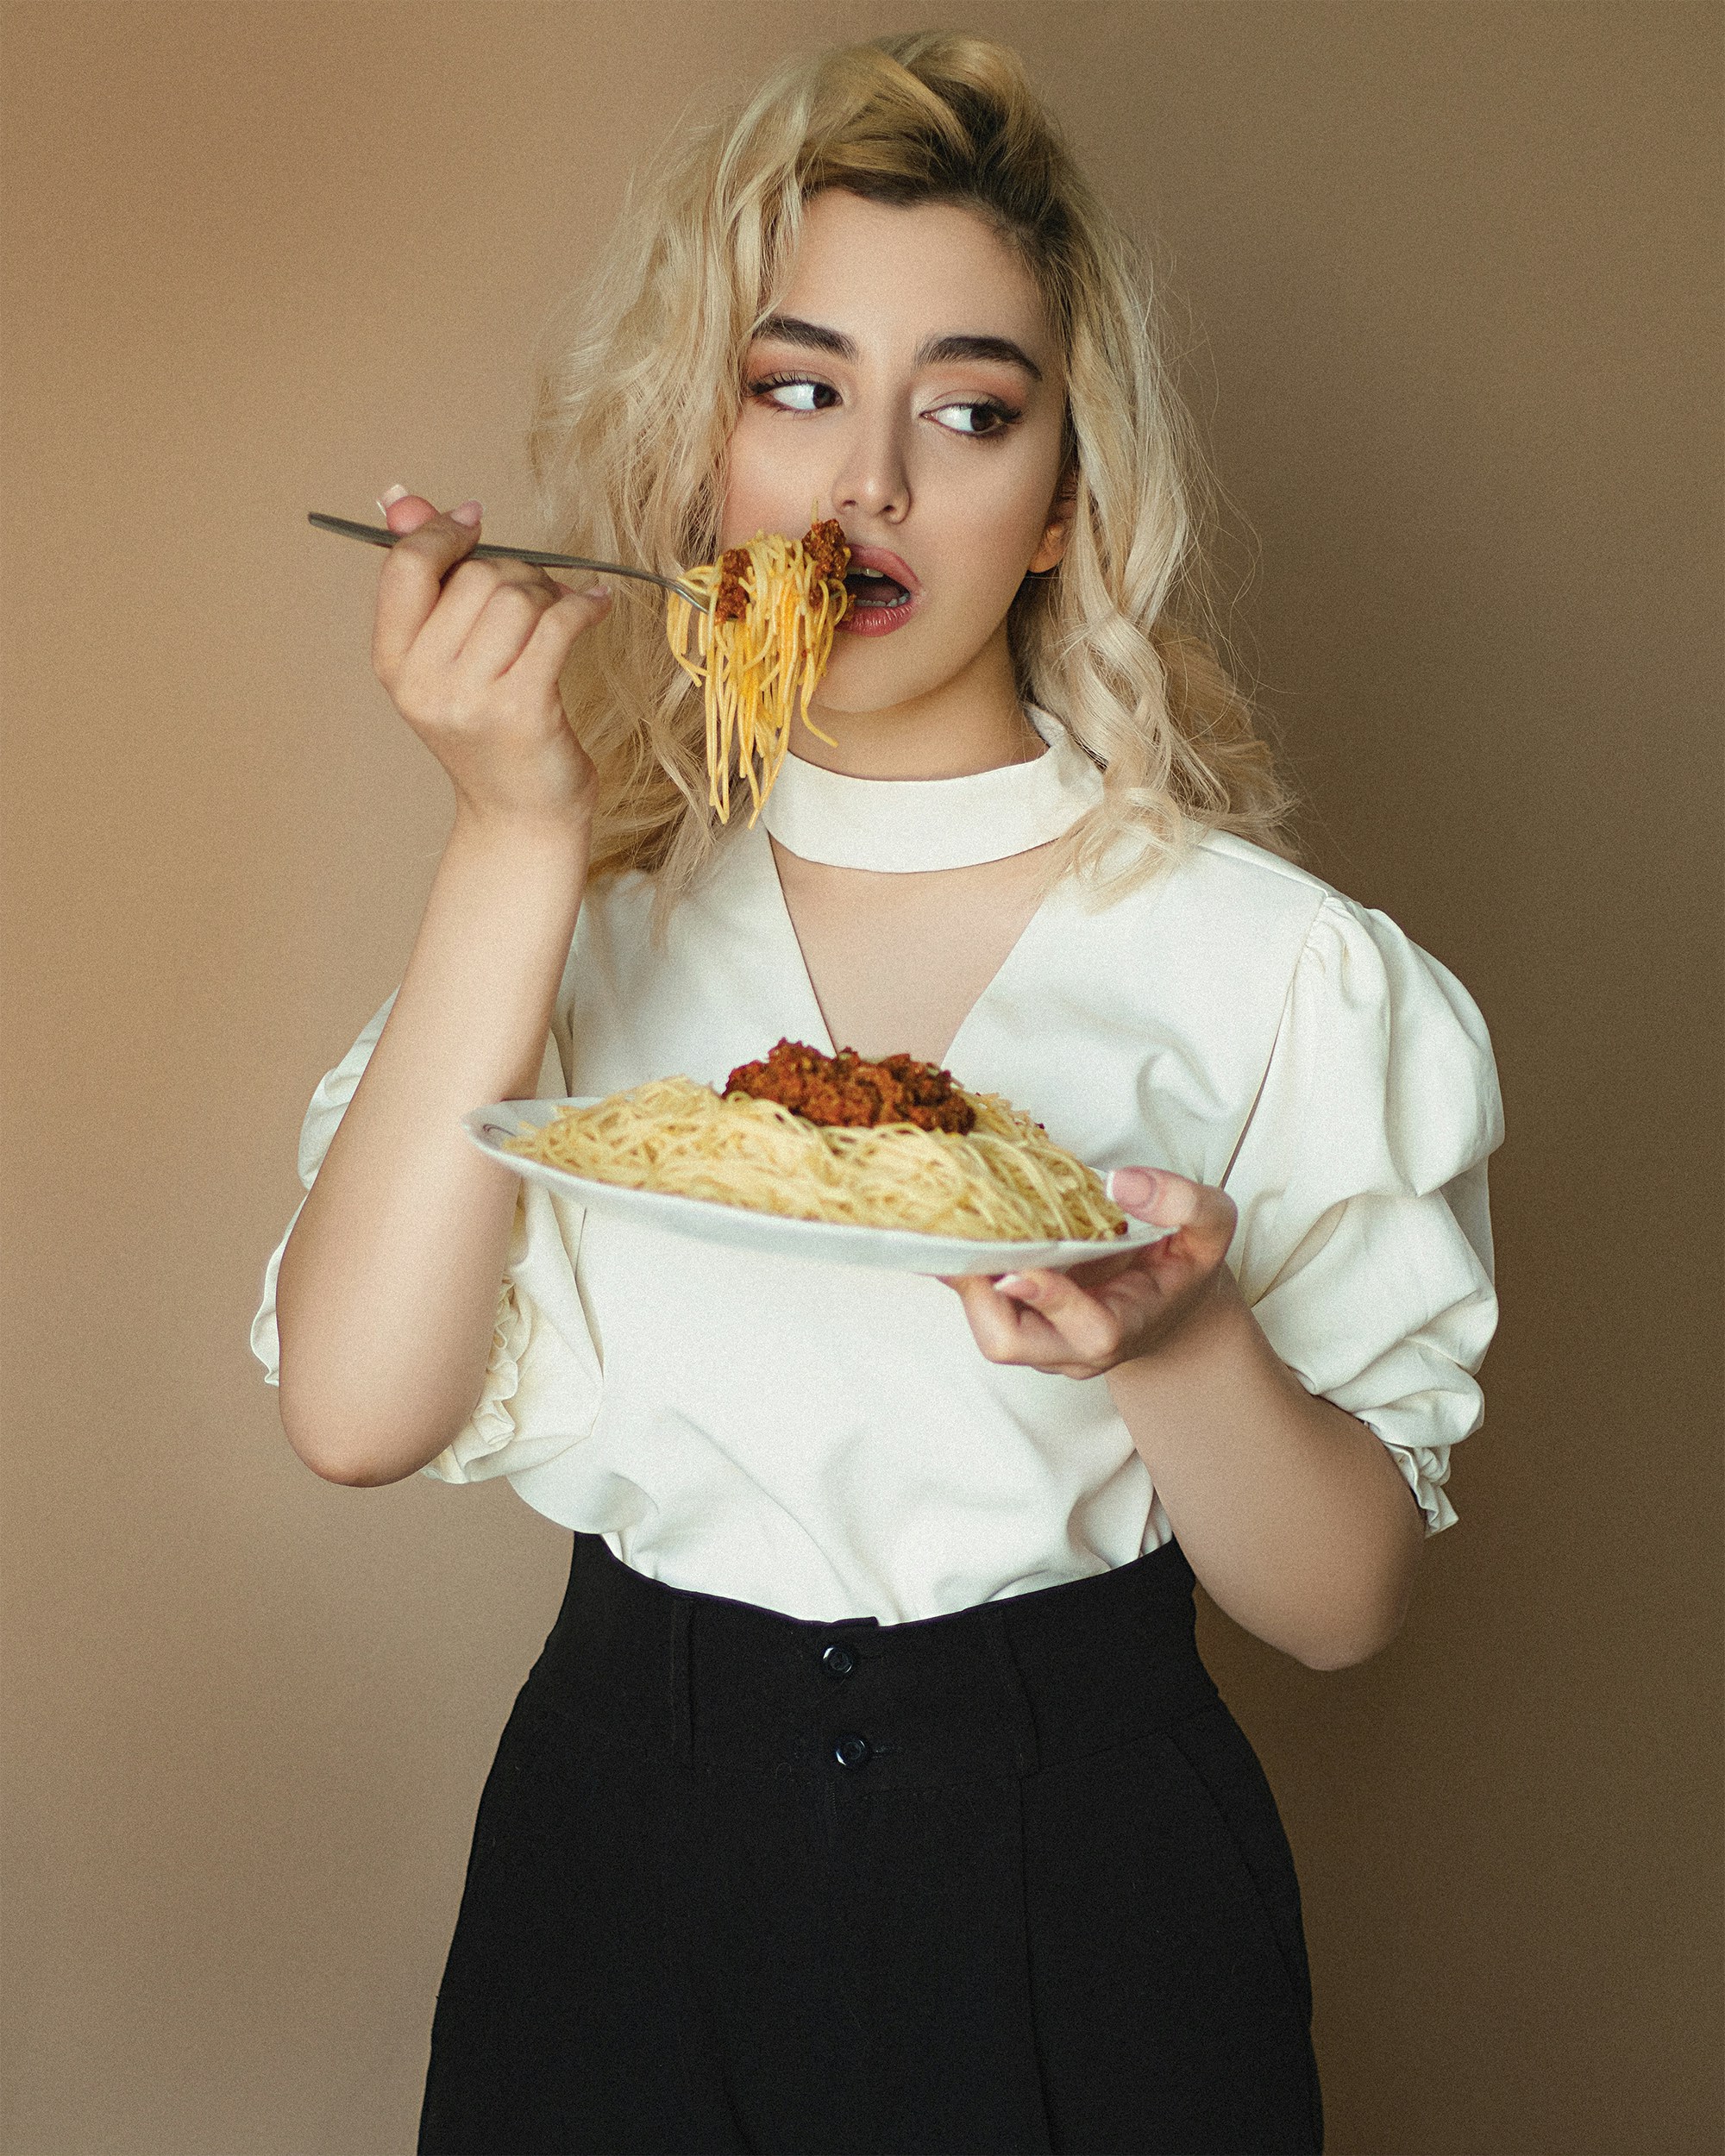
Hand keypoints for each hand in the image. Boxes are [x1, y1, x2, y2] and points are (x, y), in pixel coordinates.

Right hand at [370, 490, 609, 829]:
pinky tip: (597, 607)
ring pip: (518, 597)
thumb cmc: (489, 732)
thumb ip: (428, 580)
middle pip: (477, 577)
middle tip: (540, 593)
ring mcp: (471, 699)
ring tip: (563, 612)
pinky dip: (585, 607)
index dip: (443, 532)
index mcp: (393, 663)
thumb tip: (401, 497)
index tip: (475, 521)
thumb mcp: (445, 660)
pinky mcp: (523, 710)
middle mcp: (424, 681)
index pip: (406, 566)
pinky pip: (558, 626)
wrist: (521, 817)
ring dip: (551, 593)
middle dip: (518, 571)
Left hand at [939, 1166, 1238, 1379]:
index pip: (1087, 1329)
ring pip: (987, 1328)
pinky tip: (949, 1232)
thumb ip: (1185, 1203)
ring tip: (954, 1225)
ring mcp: (1042, 1344)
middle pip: (1011, 1342)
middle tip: (964, 1235)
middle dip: (980, 1294)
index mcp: (1126, 1326)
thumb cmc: (1186, 1266)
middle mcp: (1074, 1348)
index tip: (1019, 1266)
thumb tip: (1122, 1182)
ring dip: (967, 1279)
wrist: (1171, 1305)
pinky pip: (981, 1308)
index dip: (1050, 1298)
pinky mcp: (1021, 1325)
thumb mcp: (1211, 1228)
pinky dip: (964, 1271)